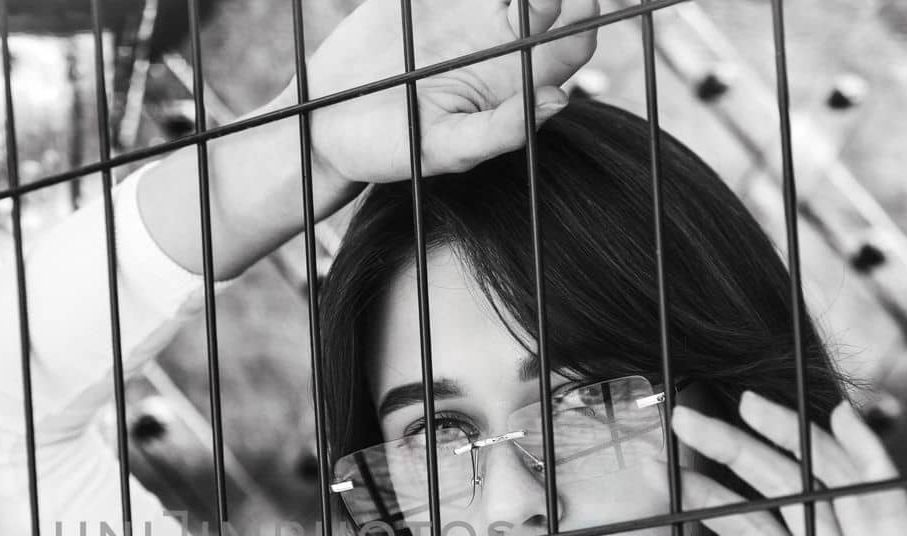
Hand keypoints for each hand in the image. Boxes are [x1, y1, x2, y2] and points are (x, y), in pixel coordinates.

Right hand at [299, 0, 598, 184]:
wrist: (325, 125)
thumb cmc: (389, 149)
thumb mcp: (444, 148)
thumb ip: (500, 132)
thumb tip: (561, 101)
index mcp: (517, 79)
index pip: (572, 40)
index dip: (582, 16)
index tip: (568, 1)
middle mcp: (502, 38)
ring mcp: (470, 10)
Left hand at [644, 392, 906, 535]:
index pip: (758, 532)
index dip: (715, 496)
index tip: (668, 467)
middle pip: (786, 498)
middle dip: (738, 452)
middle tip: (683, 417)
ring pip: (830, 488)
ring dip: (790, 441)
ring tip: (742, 402)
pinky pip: (887, 505)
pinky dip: (867, 460)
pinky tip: (838, 421)